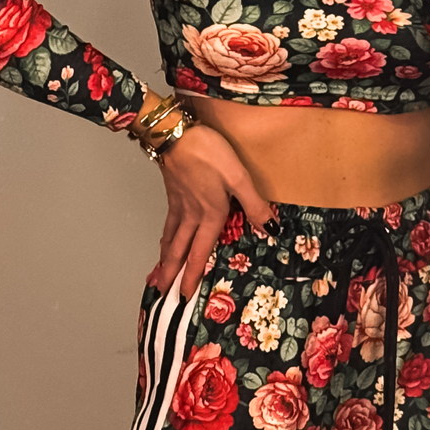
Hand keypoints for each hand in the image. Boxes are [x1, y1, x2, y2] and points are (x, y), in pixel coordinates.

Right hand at [149, 123, 273, 298]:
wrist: (177, 133)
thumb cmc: (208, 152)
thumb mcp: (238, 176)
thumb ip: (254, 204)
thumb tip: (270, 228)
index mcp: (210, 215)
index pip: (199, 253)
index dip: (192, 275)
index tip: (184, 295)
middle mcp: (192, 216)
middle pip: (178, 251)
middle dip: (172, 275)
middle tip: (163, 295)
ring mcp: (179, 206)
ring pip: (170, 239)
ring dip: (165, 260)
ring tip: (159, 276)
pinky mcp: (173, 195)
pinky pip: (167, 224)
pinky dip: (164, 239)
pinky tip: (164, 241)